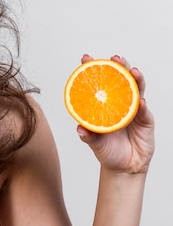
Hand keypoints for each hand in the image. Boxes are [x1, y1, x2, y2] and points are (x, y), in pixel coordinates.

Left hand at [77, 54, 154, 173]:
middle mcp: (120, 103)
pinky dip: (142, 106)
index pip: (99, 82)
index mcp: (105, 104)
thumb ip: (88, 135)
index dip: (94, 69)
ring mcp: (134, 110)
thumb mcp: (94, 142)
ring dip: (135, 79)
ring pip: (137, 90)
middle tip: (115, 58)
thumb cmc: (107, 150)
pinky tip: (140, 101)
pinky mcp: (146, 121)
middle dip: (119, 66)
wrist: (124, 168)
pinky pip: (145, 112)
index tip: (86, 58)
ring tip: (132, 71)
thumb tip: (80, 129)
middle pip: (121, 79)